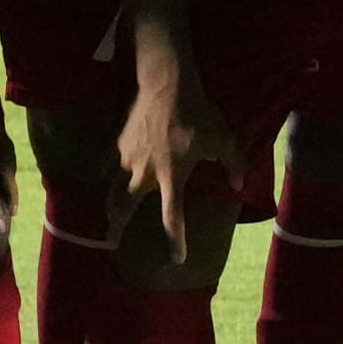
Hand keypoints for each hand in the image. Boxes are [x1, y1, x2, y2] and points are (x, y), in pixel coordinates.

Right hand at [114, 68, 231, 256]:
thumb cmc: (198, 113)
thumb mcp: (223, 139)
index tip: (176, 259)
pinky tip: (104, 176)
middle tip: (112, 242)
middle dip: (118, 227)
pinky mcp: (118, 142)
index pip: (172, 217)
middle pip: (125, 208)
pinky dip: (105, 173)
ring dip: (109, 205)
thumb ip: (233, 163)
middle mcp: (144, 174)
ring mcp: (127, 158)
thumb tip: (238, 184)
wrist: (166, 84)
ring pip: (112, 188)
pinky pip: (107, 163)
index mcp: (171, 178)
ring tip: (107, 216)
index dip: (174, 240)